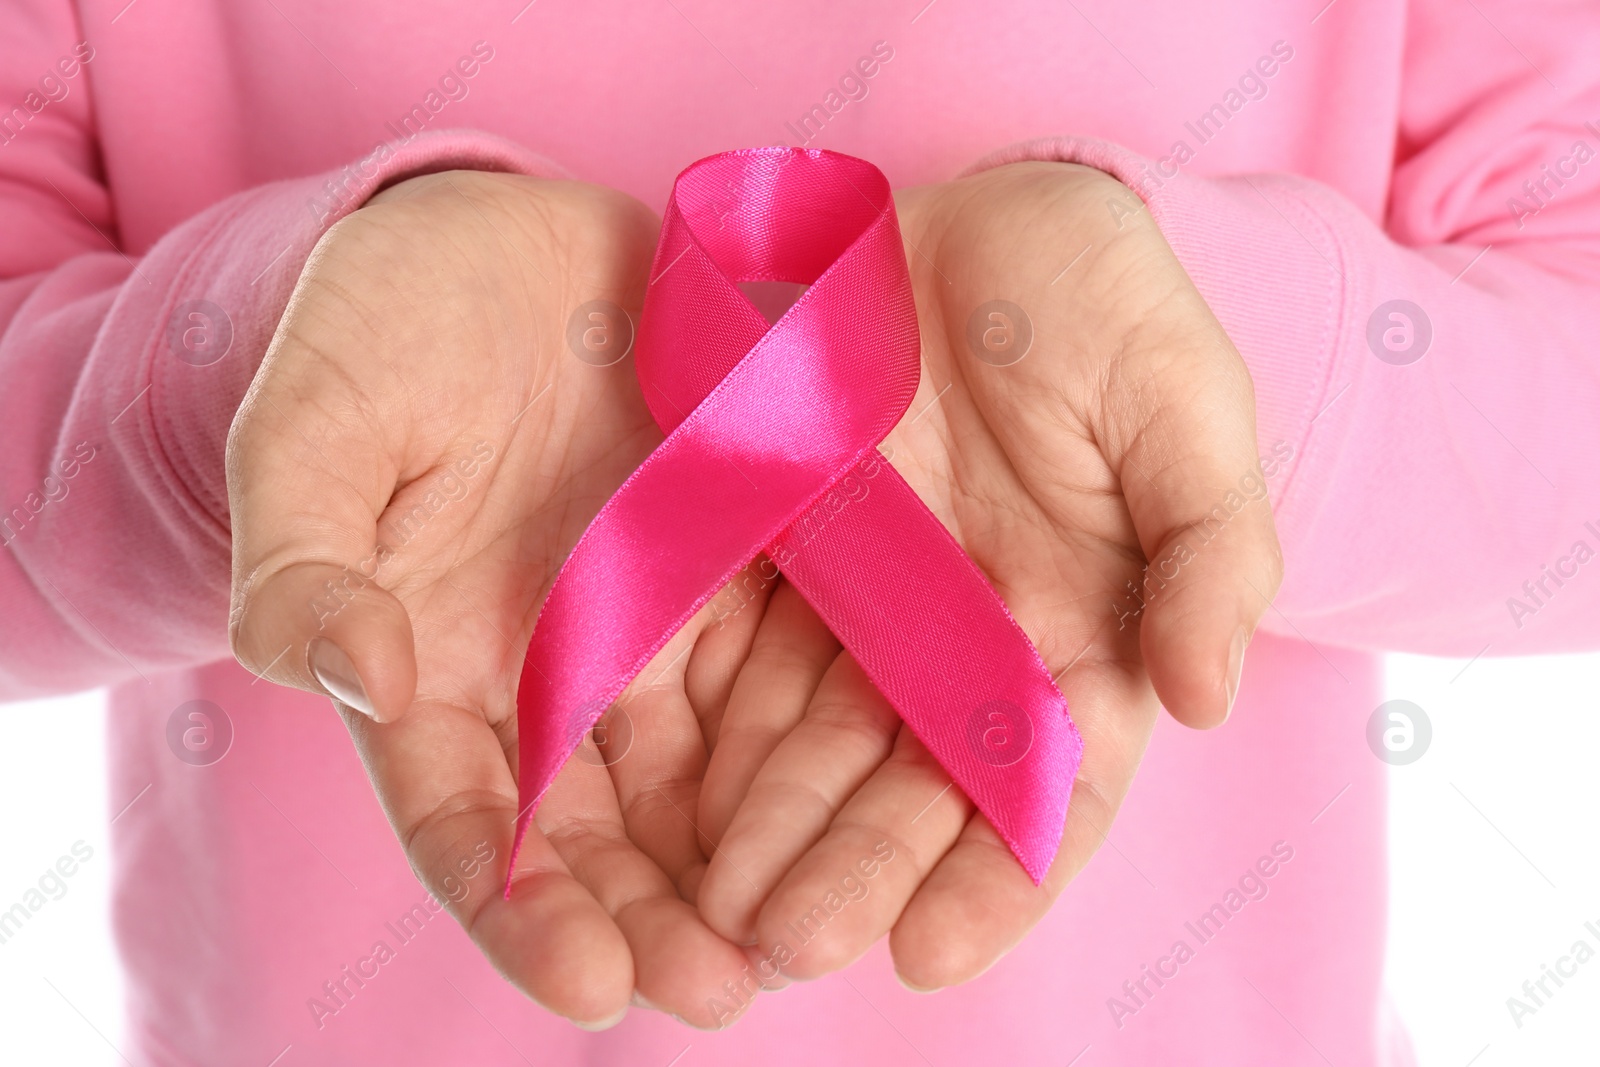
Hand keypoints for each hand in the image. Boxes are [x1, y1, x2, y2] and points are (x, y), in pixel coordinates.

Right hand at [225, 170, 786, 1027]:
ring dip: (754, 863)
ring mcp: (661, 623)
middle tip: (720, 994)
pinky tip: (874, 799)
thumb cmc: (379, 330)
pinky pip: (792, 663)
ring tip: (803, 942)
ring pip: (711, 774)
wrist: (501, 240)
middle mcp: (557, 675)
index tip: (585, 980)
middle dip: (657, 919)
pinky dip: (824, 741)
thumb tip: (333, 668)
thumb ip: (302, 552)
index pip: (470, 822)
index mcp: (436, 670)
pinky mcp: (749, 562)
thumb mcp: (315, 424)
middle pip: (605, 831)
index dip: (520, 908)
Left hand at [693, 161, 1283, 994]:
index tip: (932, 948)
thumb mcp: (1182, 402)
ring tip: (712, 915)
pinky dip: (705, 735)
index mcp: (1080, 629)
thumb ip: (1208, 546)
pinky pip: (733, 655)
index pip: (1052, 785)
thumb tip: (1208, 697)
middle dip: (856, 874)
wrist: (971, 216)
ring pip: (814, 746)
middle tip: (788, 946)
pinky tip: (661, 804)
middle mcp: (964, 641)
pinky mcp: (772, 549)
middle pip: (913, 786)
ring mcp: (862, 602)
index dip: (998, 875)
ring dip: (769, 836)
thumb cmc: (1101, 299)